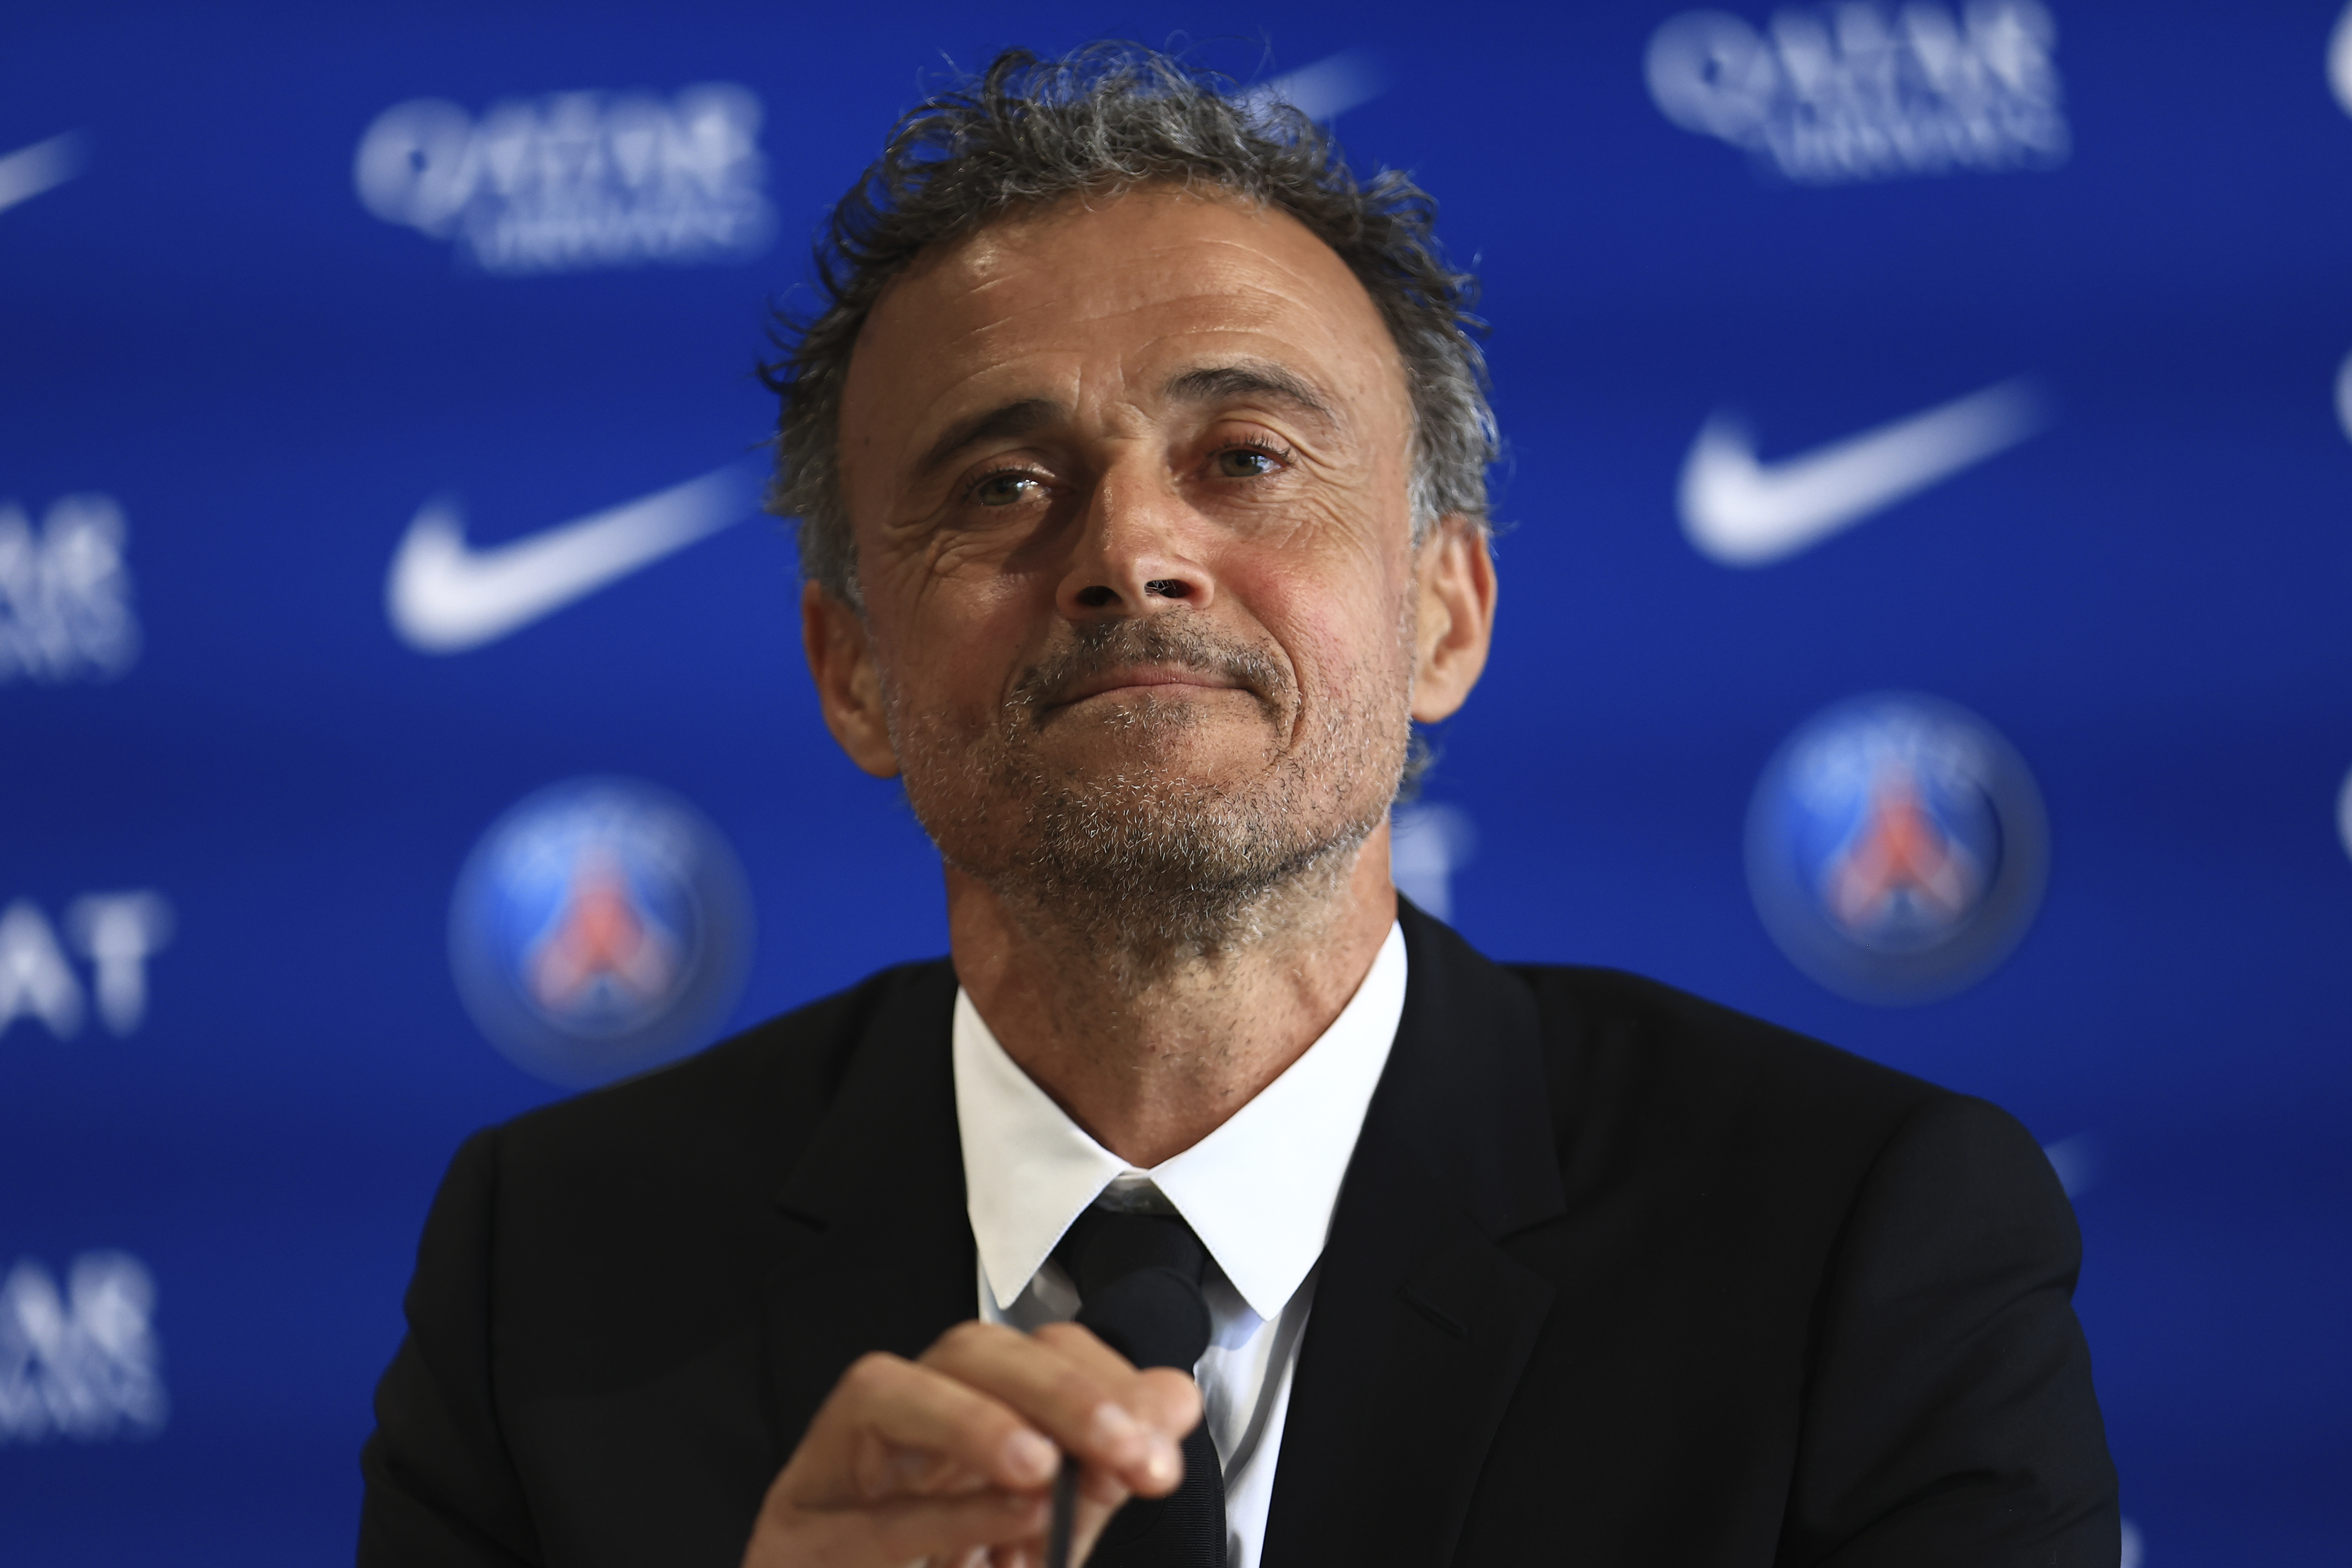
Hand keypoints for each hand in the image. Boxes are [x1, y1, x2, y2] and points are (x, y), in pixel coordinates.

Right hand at [740, 1318, 1200, 1567]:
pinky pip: (860, 1516)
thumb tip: (1170, 1401)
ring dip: (974, 1420)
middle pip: (965, 1351)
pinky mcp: (792, 1541)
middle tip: (1126, 1447)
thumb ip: (1097, 1473)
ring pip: (882, 1392)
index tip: (1159, 1441)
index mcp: (954, 1424)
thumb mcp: (1036, 1536)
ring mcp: (828, 1478)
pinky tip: (1016, 1519)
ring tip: (1046, 1468)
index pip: (1027, 1351)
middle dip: (1056, 1389)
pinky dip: (944, 1513)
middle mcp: (891, 1433)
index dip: (1098, 1377)